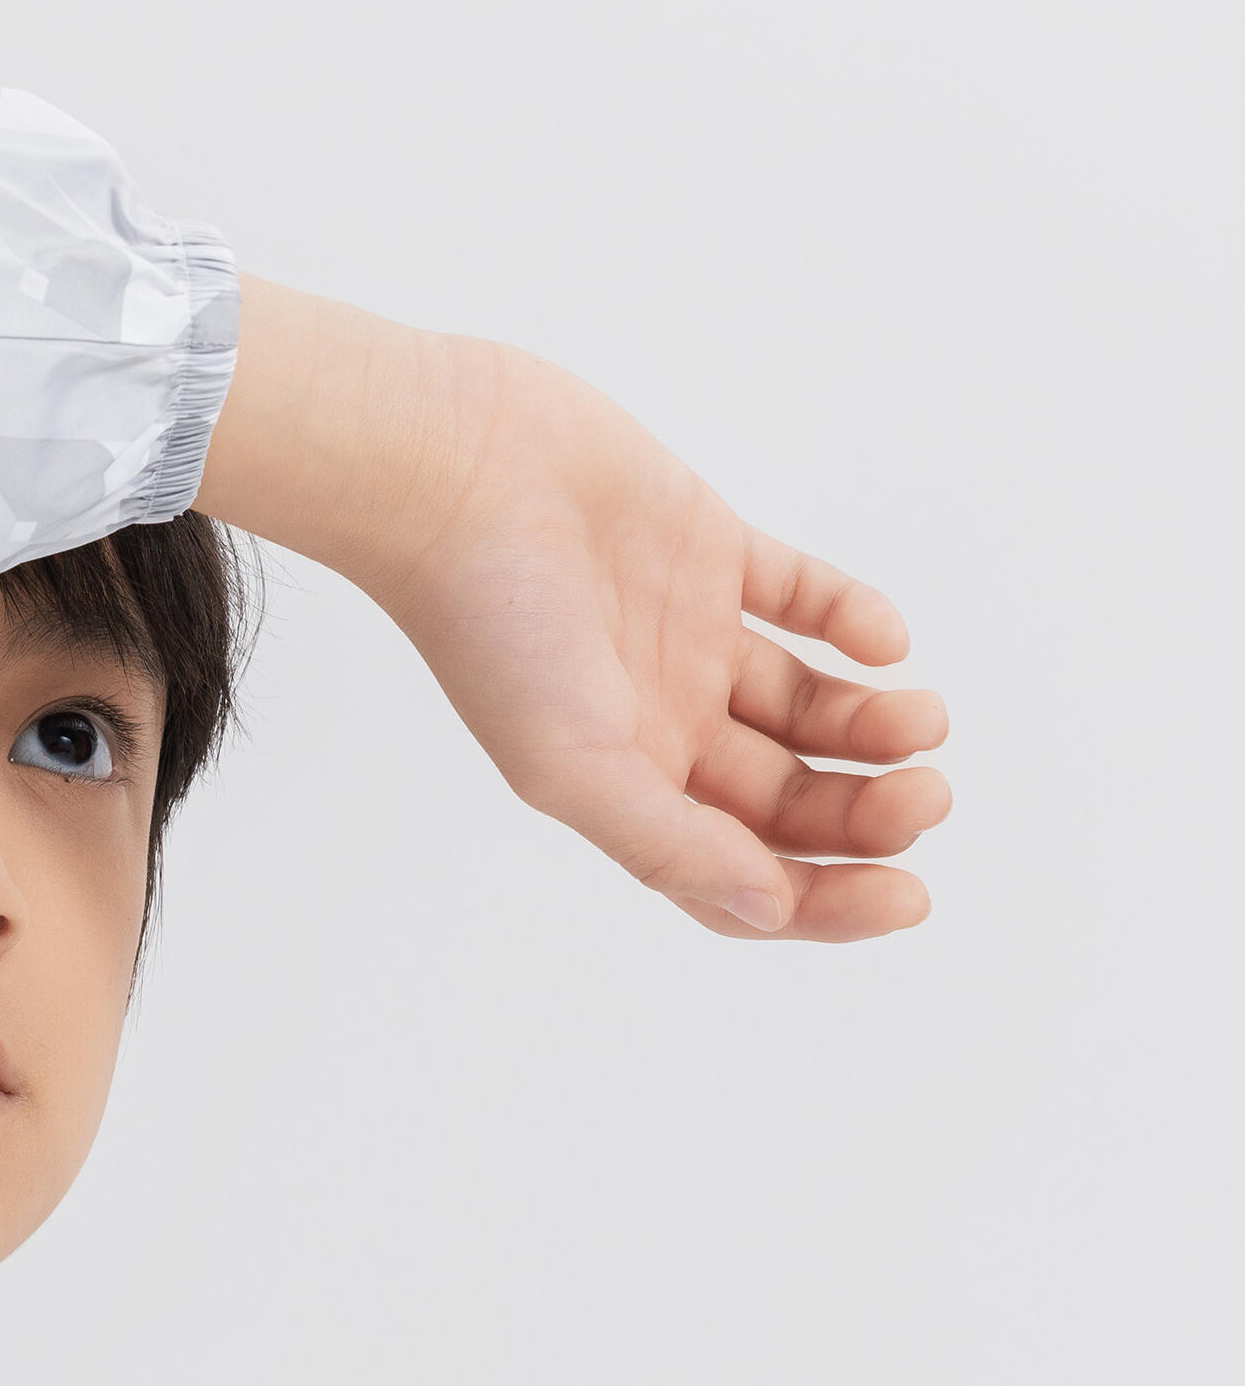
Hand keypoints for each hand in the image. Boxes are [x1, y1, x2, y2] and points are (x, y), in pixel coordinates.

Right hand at [198, 286, 950, 940]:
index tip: (909, 895)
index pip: (743, 872)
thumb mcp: (571, 762)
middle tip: (928, 796)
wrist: (455, 474)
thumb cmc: (490, 627)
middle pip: (790, 799)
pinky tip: (883, 640)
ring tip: (920, 720)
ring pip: (809, 707)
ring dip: (875, 724)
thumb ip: (669, 841)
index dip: (828, 900)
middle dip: (867, 811)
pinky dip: (853, 619)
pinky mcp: (708, 553)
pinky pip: (802, 597)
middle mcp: (659, 723)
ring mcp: (687, 639)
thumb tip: (767, 911)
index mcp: (622, 786)